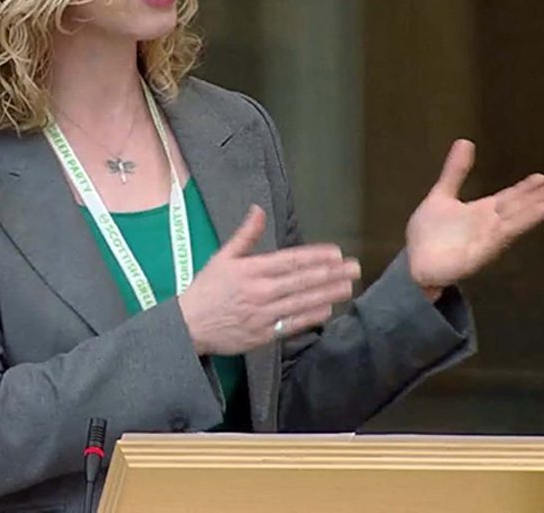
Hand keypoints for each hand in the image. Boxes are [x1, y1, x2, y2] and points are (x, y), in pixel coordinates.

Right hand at [178, 206, 361, 355]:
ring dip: (327, 293)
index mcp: (251, 270)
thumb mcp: (222, 257)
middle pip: (302, 280)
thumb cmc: (207, 289)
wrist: (188, 325)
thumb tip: (258, 209)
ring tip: (348, 286)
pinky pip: (292, 324)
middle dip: (331, 273)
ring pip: (301, 302)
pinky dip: (311, 316)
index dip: (315, 256)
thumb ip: (245, 234)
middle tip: (354, 267)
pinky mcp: (264, 334)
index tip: (336, 253)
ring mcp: (263, 314)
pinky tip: (327, 309)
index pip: (290, 260)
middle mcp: (260, 291)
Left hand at [406, 139, 543, 293]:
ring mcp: (486, 240)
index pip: (508, 197)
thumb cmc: (428, 233)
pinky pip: (498, 239)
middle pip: (515, 209)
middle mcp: (488, 224)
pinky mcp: (480, 253)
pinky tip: (521, 223)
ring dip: (529, 214)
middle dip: (535, 199)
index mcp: (481, 211)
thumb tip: (465, 141)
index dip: (524, 188)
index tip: (543, 177)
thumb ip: (455, 171)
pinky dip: (513, 229)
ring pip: (511, 223)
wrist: (414, 263)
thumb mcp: (441, 195)